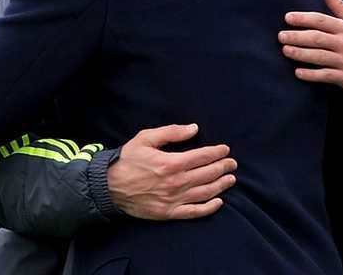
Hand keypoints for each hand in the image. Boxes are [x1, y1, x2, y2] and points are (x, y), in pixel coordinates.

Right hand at [107, 124, 236, 219]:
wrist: (109, 187)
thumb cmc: (128, 160)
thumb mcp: (146, 138)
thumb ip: (171, 133)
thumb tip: (194, 129)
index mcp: (171, 162)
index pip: (202, 156)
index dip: (217, 152)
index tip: (225, 150)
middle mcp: (176, 182)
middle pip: (208, 174)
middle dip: (223, 167)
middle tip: (232, 164)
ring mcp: (174, 199)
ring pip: (205, 193)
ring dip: (221, 185)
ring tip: (230, 179)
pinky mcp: (169, 213)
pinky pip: (195, 212)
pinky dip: (209, 208)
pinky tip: (218, 202)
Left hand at [279, 0, 342, 95]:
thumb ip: (339, 6)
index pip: (322, 20)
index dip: (304, 18)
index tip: (288, 18)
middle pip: (317, 38)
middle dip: (297, 36)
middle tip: (281, 36)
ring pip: (319, 56)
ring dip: (300, 53)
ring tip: (285, 50)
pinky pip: (325, 76)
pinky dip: (311, 74)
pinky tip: (298, 72)